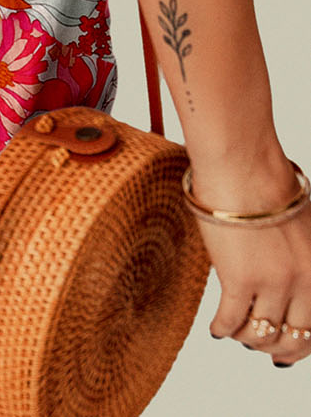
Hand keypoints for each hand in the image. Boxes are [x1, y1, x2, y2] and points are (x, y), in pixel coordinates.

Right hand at [190, 148, 310, 367]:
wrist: (243, 163)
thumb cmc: (265, 181)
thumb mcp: (301, 226)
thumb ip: (299, 258)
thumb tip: (287, 281)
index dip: (298, 347)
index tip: (283, 354)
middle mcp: (302, 282)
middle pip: (291, 339)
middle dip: (273, 347)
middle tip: (255, 343)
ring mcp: (272, 283)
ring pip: (260, 335)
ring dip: (244, 338)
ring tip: (232, 330)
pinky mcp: (240, 279)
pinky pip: (231, 321)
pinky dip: (222, 330)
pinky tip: (216, 328)